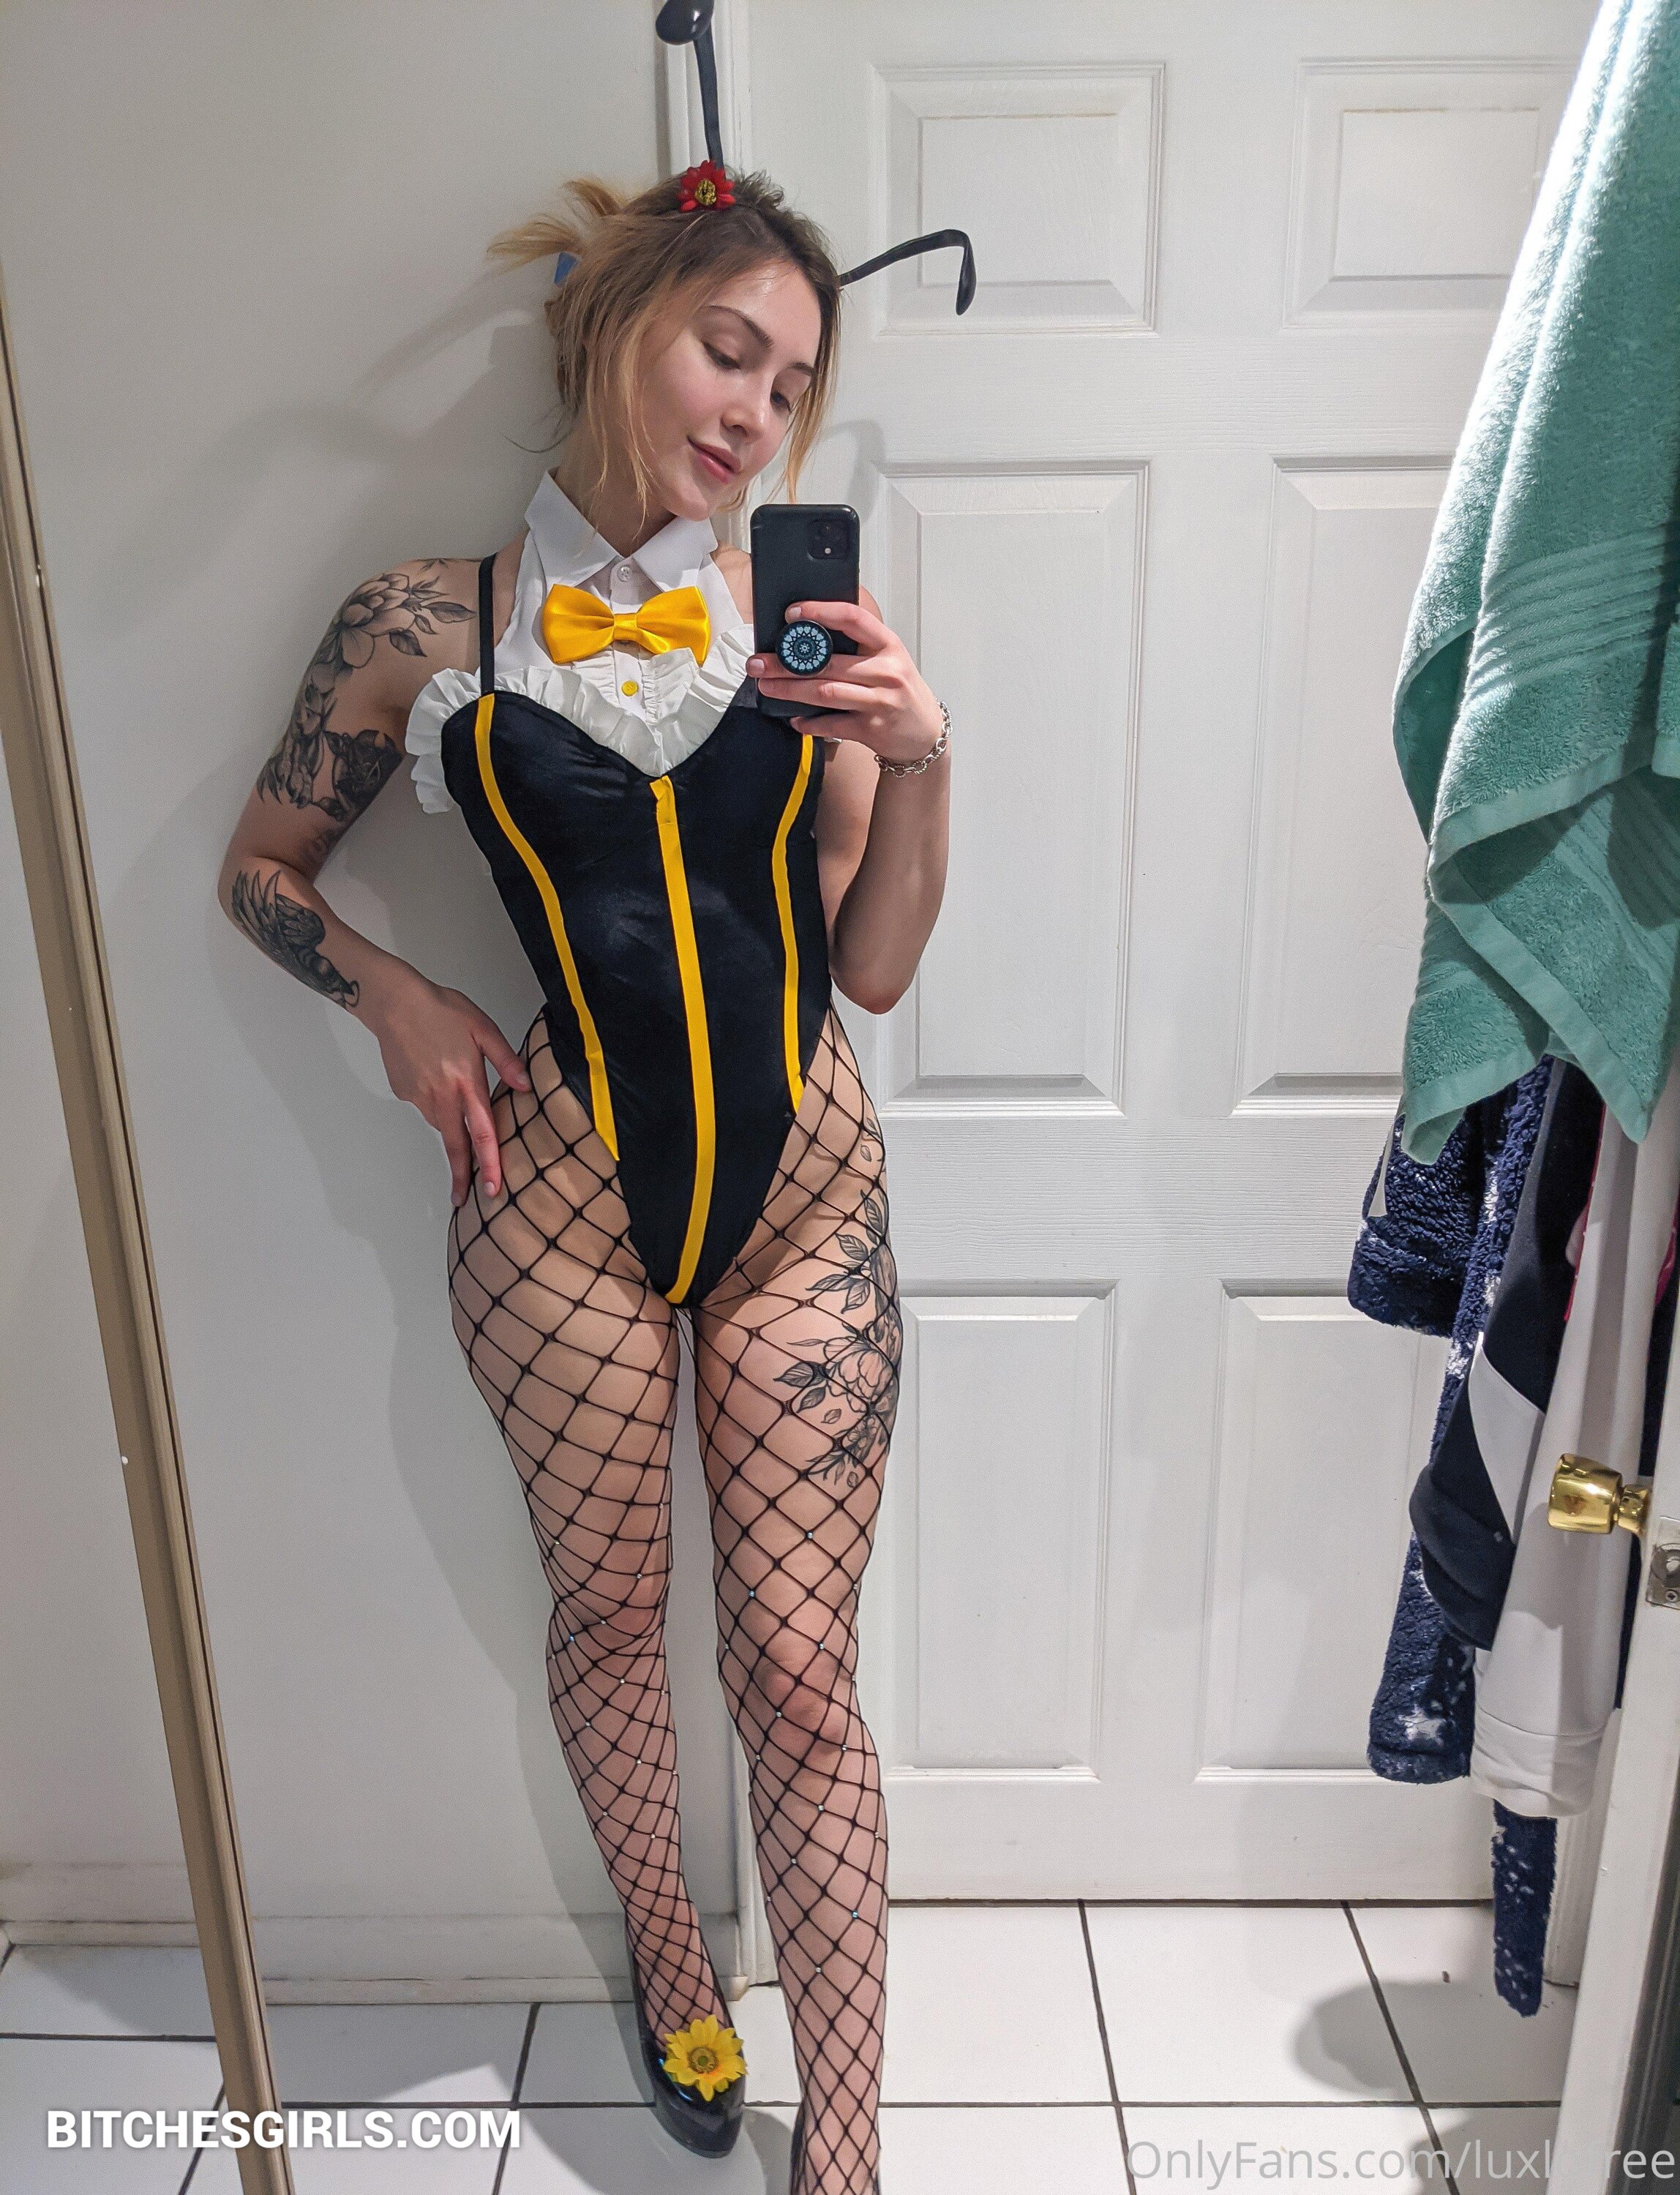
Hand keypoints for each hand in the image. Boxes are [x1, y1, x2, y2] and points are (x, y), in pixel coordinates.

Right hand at [358, 965, 530, 1205]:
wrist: (393, 1001)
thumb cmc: (440, 1009)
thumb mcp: (482, 1027)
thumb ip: (506, 1060)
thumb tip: (528, 1086)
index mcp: (464, 1081)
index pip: (481, 1132)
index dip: (487, 1163)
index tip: (491, 1189)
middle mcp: (440, 1095)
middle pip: (454, 1144)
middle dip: (461, 1175)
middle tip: (464, 1199)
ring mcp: (418, 1096)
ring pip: (441, 1123)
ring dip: (452, 1126)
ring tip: (453, 1093)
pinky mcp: (403, 1092)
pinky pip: (425, 1106)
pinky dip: (435, 1101)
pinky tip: (434, 1074)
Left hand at [746, 597, 943, 765]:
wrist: (926, 734)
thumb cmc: (900, 691)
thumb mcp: (889, 660)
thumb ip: (859, 647)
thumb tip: (807, 638)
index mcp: (889, 645)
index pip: (853, 618)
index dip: (821, 612)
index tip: (792, 613)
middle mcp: (886, 671)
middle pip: (827, 662)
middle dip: (786, 663)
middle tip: (757, 662)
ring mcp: (880, 701)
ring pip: (824, 692)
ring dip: (789, 690)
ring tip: (766, 686)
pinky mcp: (872, 729)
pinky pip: (831, 724)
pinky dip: (809, 723)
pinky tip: (794, 719)